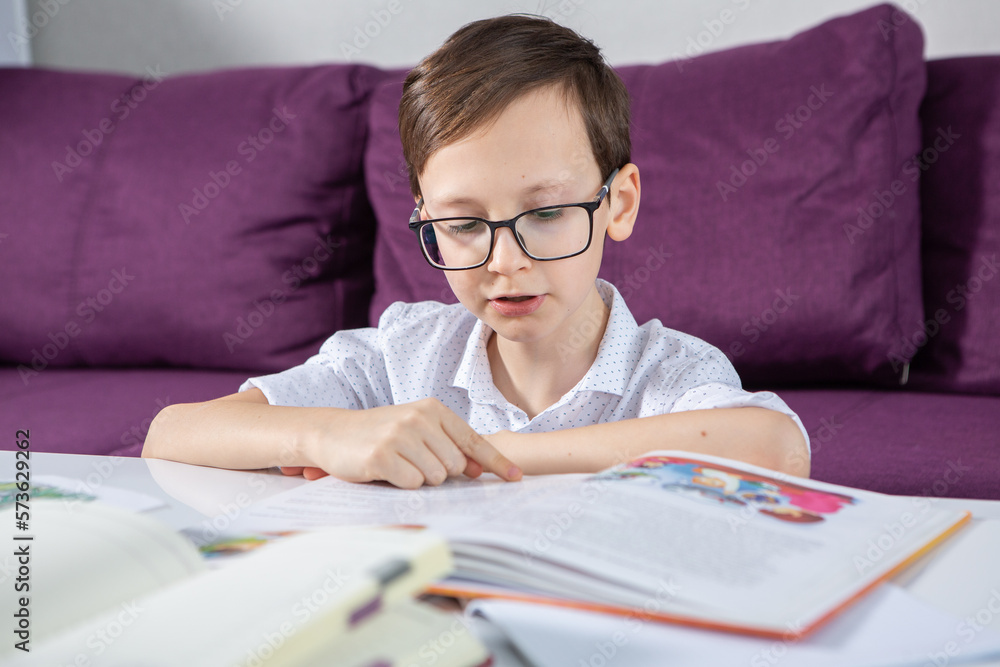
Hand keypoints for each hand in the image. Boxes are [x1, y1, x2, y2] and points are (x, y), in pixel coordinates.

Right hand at [287, 398, 521, 488]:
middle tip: (412, 461)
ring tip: (397, 464)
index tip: (517, 478)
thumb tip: (477, 469)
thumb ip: (447, 446)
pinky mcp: (382, 456)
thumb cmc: (380, 434)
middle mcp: (419, 418)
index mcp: (432, 409)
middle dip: (438, 472)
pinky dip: (401, 484)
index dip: (496, 462)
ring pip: (435, 477)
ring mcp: (400, 436)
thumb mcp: (416, 431)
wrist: (333, 432)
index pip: (472, 440)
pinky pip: (411, 484)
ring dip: (418, 478)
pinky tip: (386, 470)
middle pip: (454, 465)